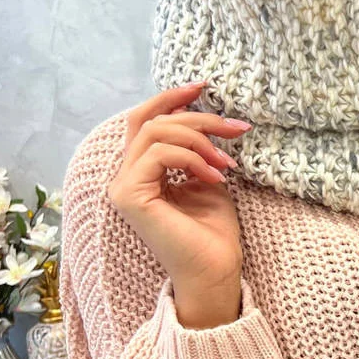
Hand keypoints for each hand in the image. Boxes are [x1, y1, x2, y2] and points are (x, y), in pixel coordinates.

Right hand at [107, 81, 251, 294]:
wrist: (215, 271)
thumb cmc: (213, 232)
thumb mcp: (206, 176)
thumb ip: (194, 149)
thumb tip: (201, 112)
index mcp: (140, 172)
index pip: (145, 122)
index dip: (170, 98)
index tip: (204, 86)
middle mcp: (124, 178)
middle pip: (151, 122)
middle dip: (197, 117)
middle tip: (235, 127)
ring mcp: (123, 187)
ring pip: (155, 133)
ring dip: (198, 139)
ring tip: (226, 161)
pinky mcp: (129, 196)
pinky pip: (158, 154)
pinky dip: (192, 158)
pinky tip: (216, 175)